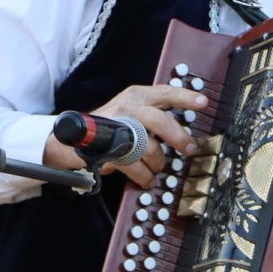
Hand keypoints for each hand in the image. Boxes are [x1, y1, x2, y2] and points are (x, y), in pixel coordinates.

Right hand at [43, 84, 208, 187]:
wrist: (68, 141)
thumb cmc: (107, 128)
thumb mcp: (132, 114)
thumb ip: (154, 116)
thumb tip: (182, 132)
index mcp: (136, 96)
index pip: (165, 92)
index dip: (186, 97)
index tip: (204, 103)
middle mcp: (127, 107)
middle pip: (160, 121)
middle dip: (178, 137)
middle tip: (189, 149)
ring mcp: (116, 126)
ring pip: (149, 147)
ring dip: (157, 163)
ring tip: (156, 169)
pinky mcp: (107, 148)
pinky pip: (135, 166)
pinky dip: (144, 176)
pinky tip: (145, 179)